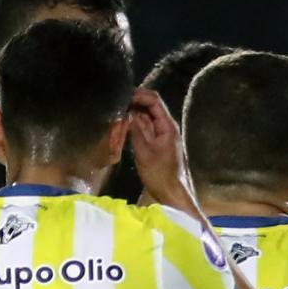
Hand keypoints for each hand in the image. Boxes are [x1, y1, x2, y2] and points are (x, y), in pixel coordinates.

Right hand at [127, 87, 190, 205]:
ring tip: (116, 114)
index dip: (139, 95)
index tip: (122, 96)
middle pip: (150, 106)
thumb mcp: (145, 152)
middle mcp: (166, 127)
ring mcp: (161, 134)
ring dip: (132, 114)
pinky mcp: (155, 143)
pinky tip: (122, 125)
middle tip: (116, 105)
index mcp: (168, 126)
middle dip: (134, 103)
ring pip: (145, 117)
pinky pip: (144, 128)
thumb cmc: (160, 175)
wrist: (171, 193)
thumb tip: (128, 113)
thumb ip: (136, 130)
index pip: (154, 101)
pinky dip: (134, 125)